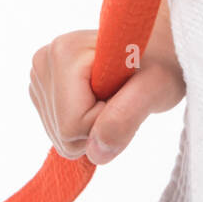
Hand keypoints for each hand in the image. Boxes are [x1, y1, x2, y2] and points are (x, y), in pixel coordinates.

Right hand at [29, 0, 183, 164]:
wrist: (159, 47)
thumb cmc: (163, 62)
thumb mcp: (156, 89)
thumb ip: (124, 120)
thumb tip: (95, 154)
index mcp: (63, 54)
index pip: (71, 127)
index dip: (107, 123)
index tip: (127, 96)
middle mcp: (43, 60)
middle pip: (62, 133)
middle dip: (97, 126)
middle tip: (122, 96)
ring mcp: (39, 73)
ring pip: (59, 133)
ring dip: (91, 125)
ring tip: (113, 94)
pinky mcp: (41, 86)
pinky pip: (59, 128)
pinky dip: (83, 123)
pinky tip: (99, 97)